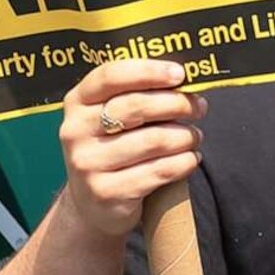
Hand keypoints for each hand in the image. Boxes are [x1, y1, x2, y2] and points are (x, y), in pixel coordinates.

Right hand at [55, 60, 205, 241]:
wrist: (93, 203)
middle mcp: (75, 131)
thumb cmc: (116, 145)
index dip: (149, 71)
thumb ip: (141, 92)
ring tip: (194, 137)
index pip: (111, 75)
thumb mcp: (115, 114)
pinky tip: (190, 158)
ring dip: (186, 136)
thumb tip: (186, 78)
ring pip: (154, 140)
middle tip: (199, 108)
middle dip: (179, 104)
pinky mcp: (105, 192)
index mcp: (78, 101)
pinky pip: (159, 170)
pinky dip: (185, 161)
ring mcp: (87, 164)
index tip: (180, 74)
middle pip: (138, 106)